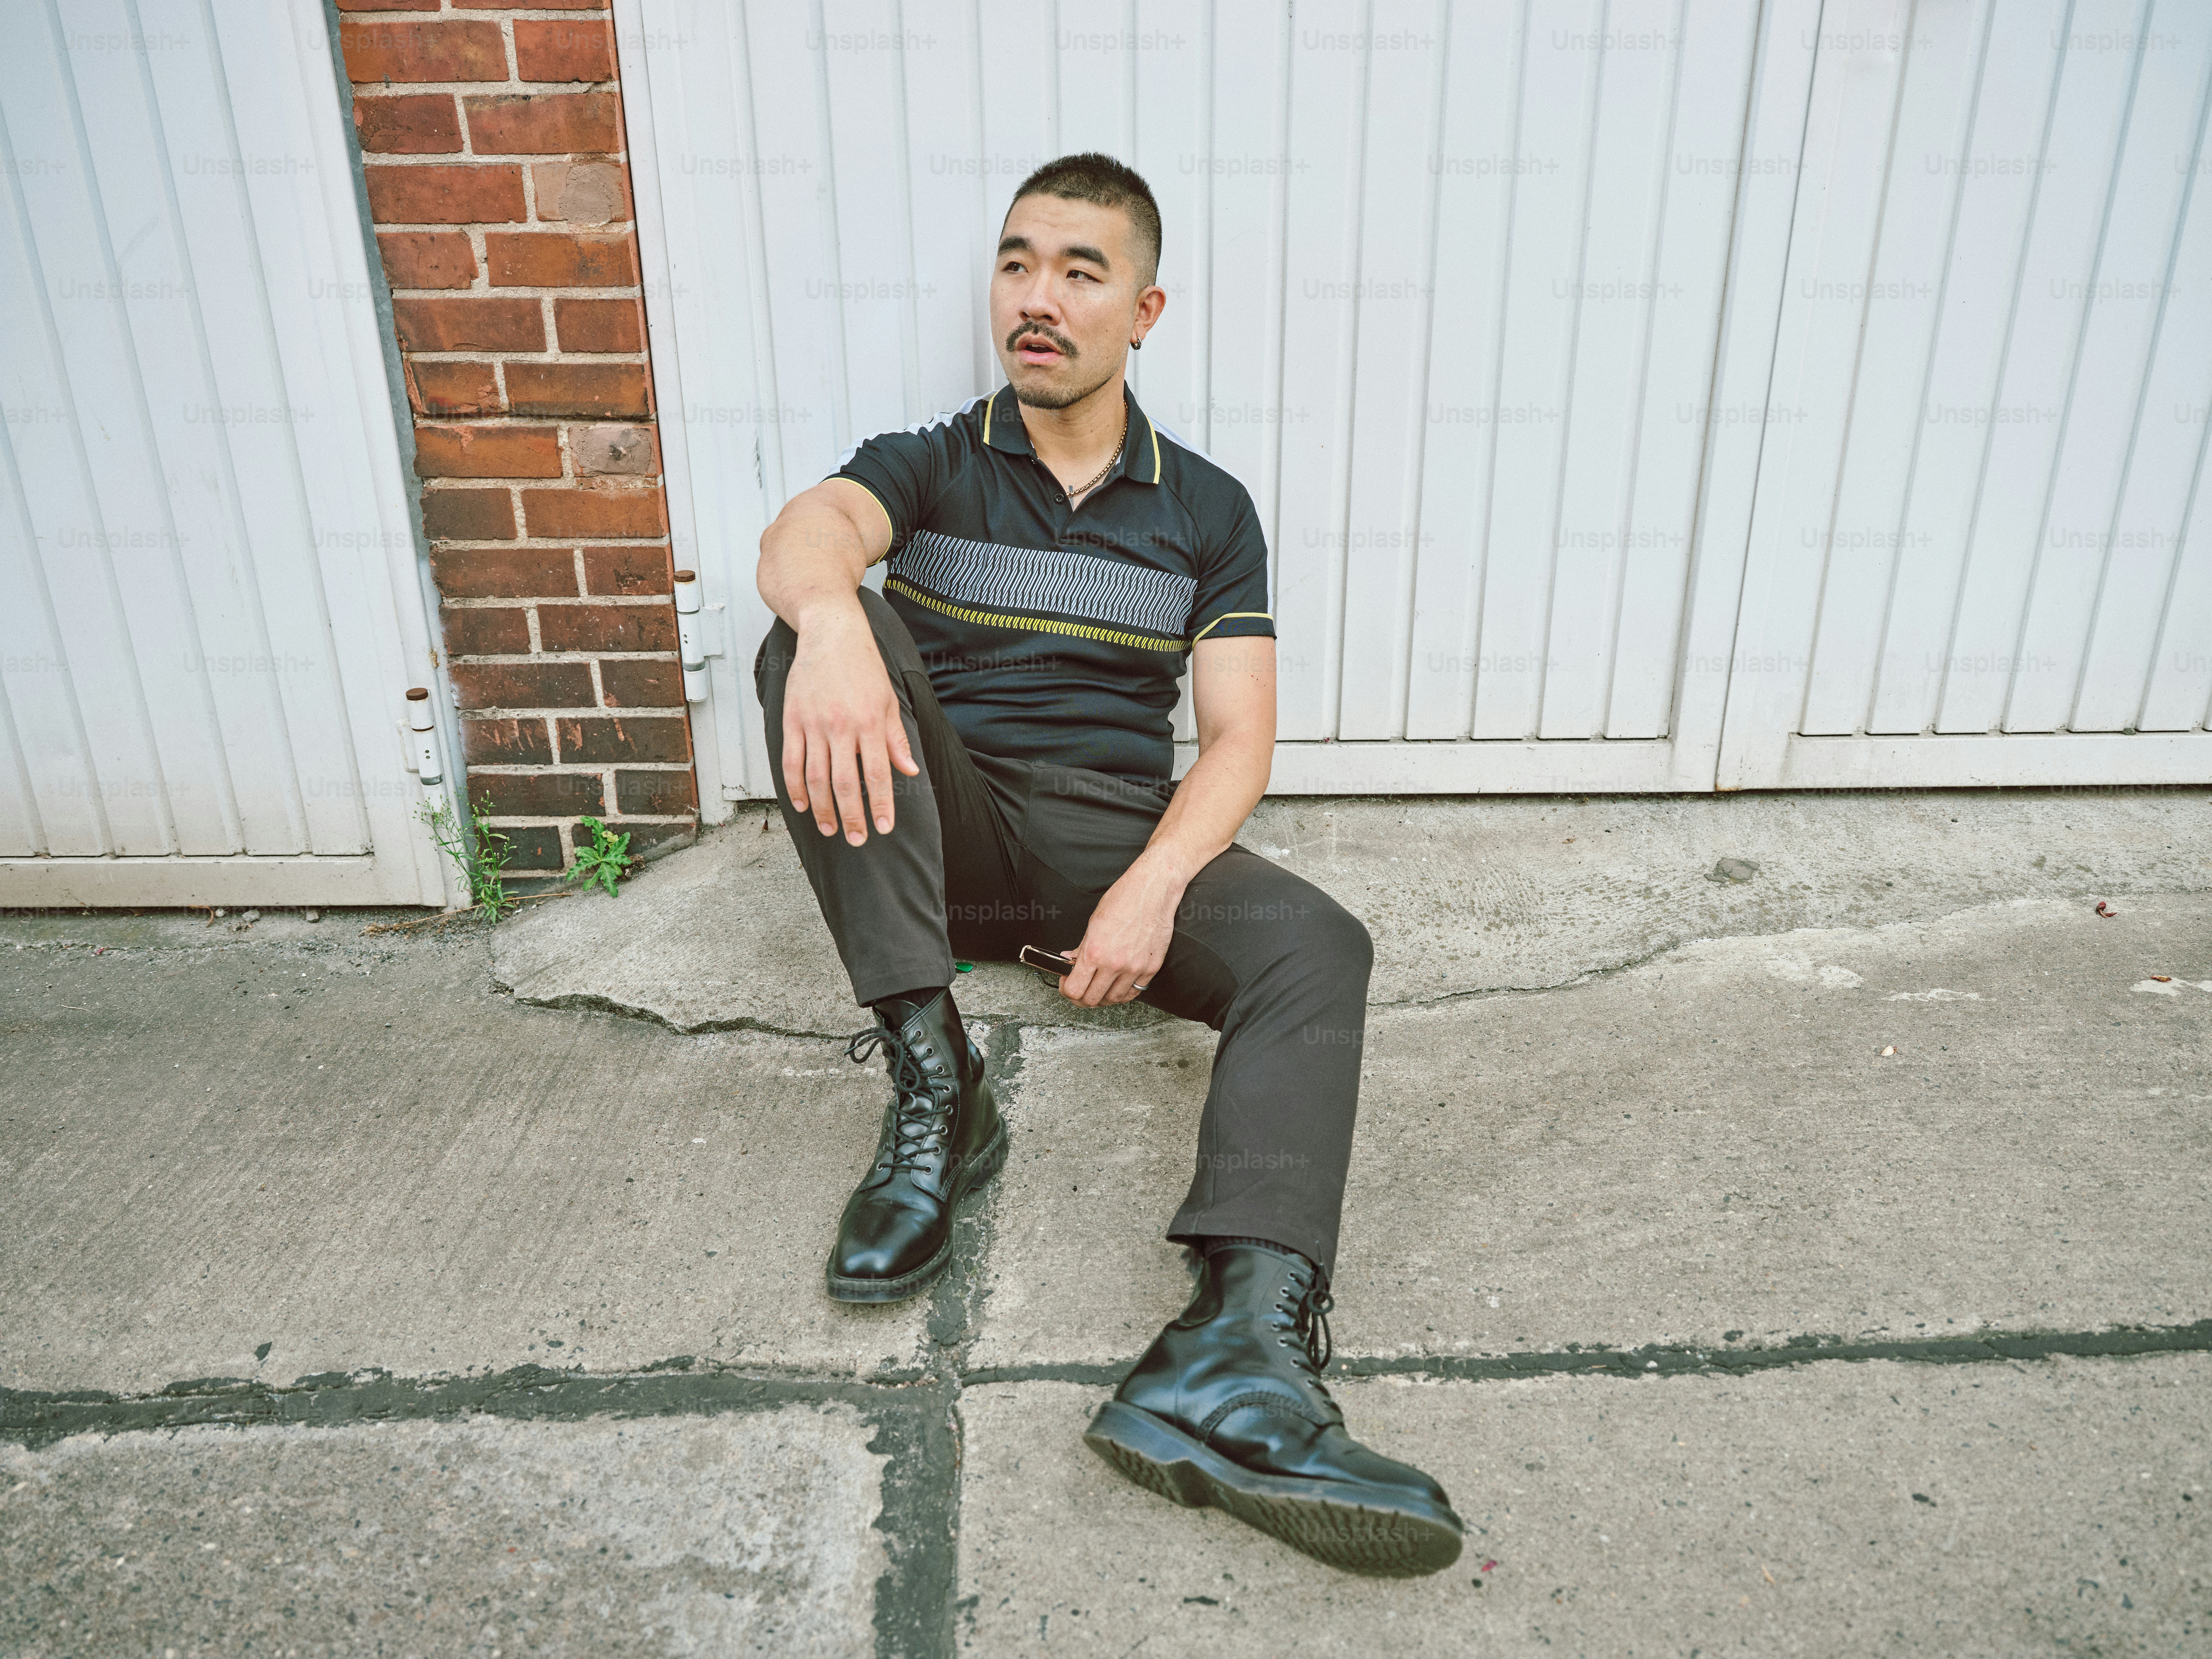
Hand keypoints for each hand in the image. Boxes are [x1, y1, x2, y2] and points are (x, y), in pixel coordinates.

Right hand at [781, 604, 917, 844]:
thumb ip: (896, 739)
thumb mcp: (888, 700)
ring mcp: (813, 724)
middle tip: (857, 840)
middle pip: (845, 783)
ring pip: (816, 778)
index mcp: (869, 722)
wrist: (831, 632)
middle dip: (852, 816)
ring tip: (830, 830)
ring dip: (822, 809)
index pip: (878, 774)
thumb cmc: (863, 666)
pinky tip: (802, 805)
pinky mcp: (792, 719)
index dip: (881, 804)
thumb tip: (910, 772)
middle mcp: (841, 726)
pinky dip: (795, 787)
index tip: (884, 828)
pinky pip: (791, 761)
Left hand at [1061, 856, 1181, 1006]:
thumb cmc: (1123, 899)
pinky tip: (1117, 985)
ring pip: (1113, 999)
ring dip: (1103, 997)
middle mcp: (1114, 963)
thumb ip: (1082, 947)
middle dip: (1081, 997)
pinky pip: (1134, 992)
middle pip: (1092, 999)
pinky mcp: (1151, 968)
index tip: (1067, 984)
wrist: (1153, 890)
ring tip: (1099, 986)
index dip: (1067, 991)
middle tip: (1081, 988)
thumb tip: (1069, 960)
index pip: (1075, 989)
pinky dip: (1123, 993)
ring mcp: (1134, 968)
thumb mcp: (1094, 923)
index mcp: (1095, 951)